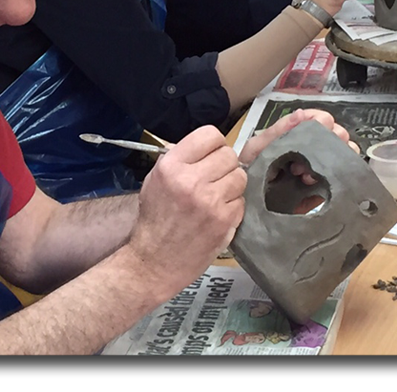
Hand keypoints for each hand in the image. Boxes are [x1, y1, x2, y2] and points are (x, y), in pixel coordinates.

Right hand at [128, 126, 245, 287]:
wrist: (154, 261)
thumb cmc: (155, 219)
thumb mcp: (154, 179)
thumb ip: (178, 158)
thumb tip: (204, 145)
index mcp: (171, 166)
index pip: (210, 134)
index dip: (214, 144)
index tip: (210, 155)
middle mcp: (191, 181)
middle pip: (229, 155)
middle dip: (224, 165)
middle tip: (214, 177)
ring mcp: (210, 202)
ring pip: (240, 177)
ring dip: (231, 185)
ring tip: (217, 196)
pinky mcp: (224, 221)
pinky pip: (242, 201)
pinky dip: (233, 207)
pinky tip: (218, 214)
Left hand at [238, 109, 357, 213]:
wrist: (245, 201)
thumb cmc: (249, 169)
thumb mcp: (257, 147)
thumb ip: (277, 131)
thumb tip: (302, 114)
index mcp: (299, 134)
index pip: (324, 120)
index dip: (322, 124)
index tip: (314, 133)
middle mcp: (314, 149)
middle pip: (339, 137)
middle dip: (327, 144)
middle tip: (303, 159)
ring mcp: (322, 170)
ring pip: (345, 157)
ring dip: (330, 162)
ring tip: (304, 175)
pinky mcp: (324, 192)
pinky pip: (342, 183)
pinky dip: (331, 181)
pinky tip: (311, 186)